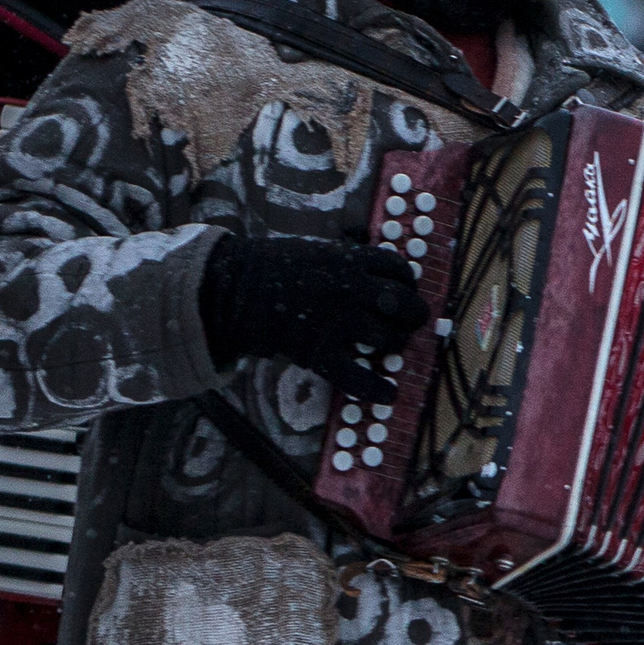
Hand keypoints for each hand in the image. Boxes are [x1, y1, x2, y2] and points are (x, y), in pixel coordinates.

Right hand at [198, 233, 428, 403]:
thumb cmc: (270, 266)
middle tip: (408, 324)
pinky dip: (375, 388)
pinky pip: (355, 376)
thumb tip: (376, 276)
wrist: (230, 287)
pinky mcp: (316, 351)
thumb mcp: (314, 251)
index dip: (409, 283)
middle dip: (413, 317)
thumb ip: (347, 263)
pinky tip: (388, 394)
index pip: (399, 270)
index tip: (407, 291)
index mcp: (349, 261)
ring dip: (395, 346)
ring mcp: (335, 321)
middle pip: (403, 305)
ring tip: (390, 349)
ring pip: (387, 339)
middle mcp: (350, 289)